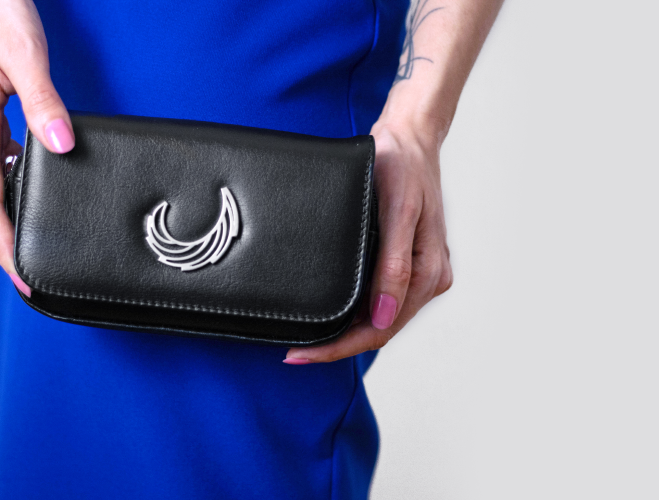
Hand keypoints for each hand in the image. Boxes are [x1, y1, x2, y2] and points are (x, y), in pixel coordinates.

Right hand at [0, 0, 72, 293]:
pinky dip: (9, 185)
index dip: (4, 244)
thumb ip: (44, 101)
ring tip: (37, 239)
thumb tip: (60, 144)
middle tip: (36, 273)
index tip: (21, 276)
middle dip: (8, 241)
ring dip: (9, 214)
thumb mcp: (25, 53)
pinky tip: (33, 186)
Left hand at [285, 123, 453, 363]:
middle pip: (379, 330)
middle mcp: (427, 279)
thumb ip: (393, 265)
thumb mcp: (397, 212)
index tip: (304, 354)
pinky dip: (354, 313)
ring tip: (307, 342)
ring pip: (379, 320)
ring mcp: (418, 273)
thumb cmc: (402, 168)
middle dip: (338, 346)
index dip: (340, 347)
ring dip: (345, 334)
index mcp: (429, 273)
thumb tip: (382, 315)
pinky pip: (379, 300)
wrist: (410, 138)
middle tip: (296, 354)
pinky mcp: (406, 263)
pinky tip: (331, 317)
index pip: (380, 328)